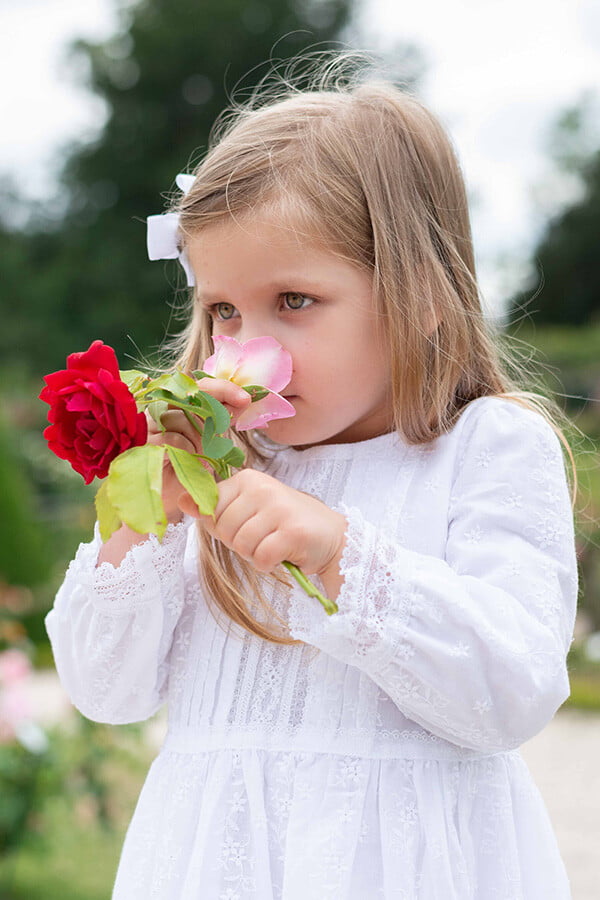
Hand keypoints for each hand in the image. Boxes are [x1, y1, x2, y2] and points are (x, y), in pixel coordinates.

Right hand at [146, 377, 251, 522]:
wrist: (175, 497)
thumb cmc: (193, 467)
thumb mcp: (212, 439)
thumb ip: (222, 417)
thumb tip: (243, 400)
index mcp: (178, 405)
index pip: (200, 386)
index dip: (224, 389)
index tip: (245, 399)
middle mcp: (160, 410)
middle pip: (191, 397)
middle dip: (216, 411)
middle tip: (227, 429)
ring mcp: (149, 425)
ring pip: (182, 419)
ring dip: (199, 440)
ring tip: (200, 458)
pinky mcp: (144, 443)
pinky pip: (173, 439)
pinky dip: (187, 452)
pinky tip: (189, 463)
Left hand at [178, 468, 347, 577]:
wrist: (333, 537)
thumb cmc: (285, 524)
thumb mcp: (248, 510)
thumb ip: (215, 507)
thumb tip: (180, 501)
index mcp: (248, 479)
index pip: (211, 508)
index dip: (222, 526)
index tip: (245, 524)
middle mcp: (263, 488)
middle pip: (223, 528)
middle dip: (238, 543)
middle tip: (263, 538)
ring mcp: (279, 508)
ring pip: (241, 545)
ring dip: (254, 554)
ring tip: (273, 545)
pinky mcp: (293, 532)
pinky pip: (261, 558)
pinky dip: (269, 564)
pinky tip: (283, 554)